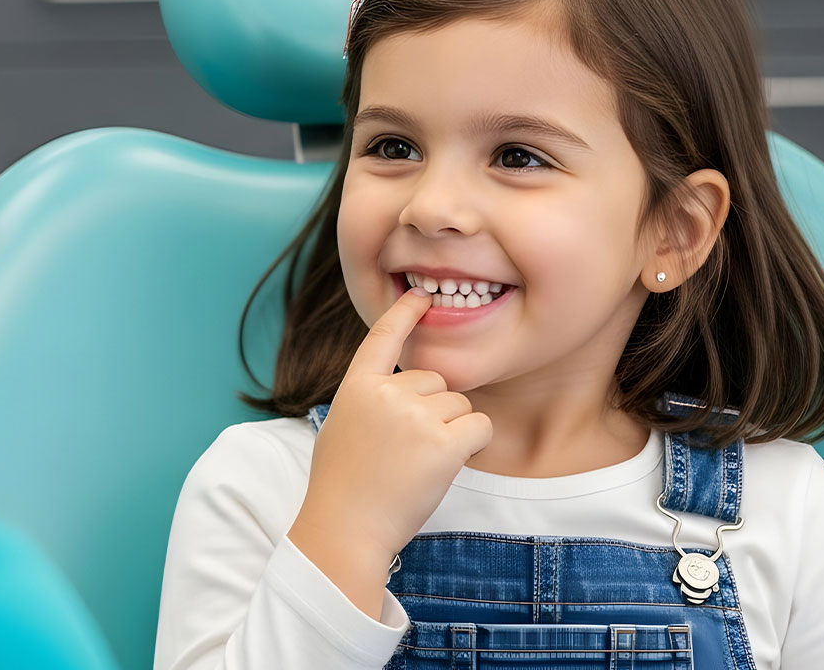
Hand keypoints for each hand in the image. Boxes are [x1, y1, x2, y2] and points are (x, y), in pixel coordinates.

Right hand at [286, 288, 493, 619]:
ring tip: (418, 464)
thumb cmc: (343, 485)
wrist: (346, 528)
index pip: (383, 337)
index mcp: (357, 386)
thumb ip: (371, 398)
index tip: (420, 295)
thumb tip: (405, 385)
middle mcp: (387, 393)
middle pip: (437, 382)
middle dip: (434, 412)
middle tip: (406, 452)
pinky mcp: (443, 444)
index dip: (404, 314)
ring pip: (460, 405)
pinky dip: (474, 444)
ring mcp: (415, 416)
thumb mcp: (343, 425)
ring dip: (452, 431)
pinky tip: (448, 465)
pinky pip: (480, 426)